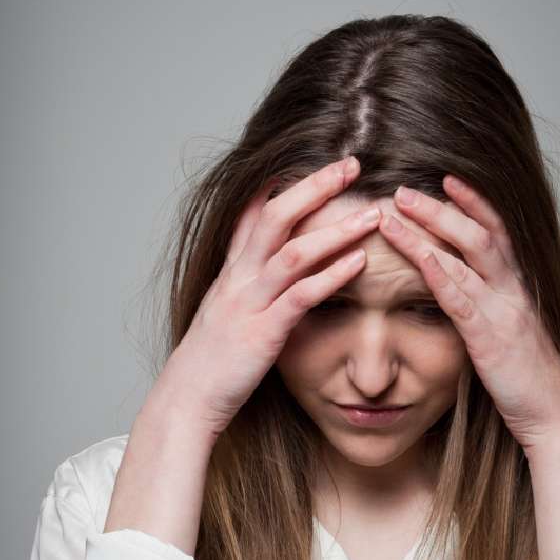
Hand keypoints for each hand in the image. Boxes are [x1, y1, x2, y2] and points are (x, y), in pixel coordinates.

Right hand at [153, 157, 381, 440]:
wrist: (186, 402)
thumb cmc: (211, 366)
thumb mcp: (225, 317)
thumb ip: (249, 293)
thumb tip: (273, 282)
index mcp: (231, 273)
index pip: (251, 213)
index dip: (278, 183)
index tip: (307, 157)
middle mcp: (238, 279)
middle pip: (275, 216)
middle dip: (315, 186)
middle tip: (352, 164)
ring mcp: (249, 303)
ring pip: (292, 251)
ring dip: (335, 229)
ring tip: (372, 214)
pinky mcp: (262, 332)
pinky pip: (300, 296)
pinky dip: (331, 276)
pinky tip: (359, 262)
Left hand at [378, 176, 559, 453]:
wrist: (555, 416)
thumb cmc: (529, 384)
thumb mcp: (510, 340)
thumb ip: (491, 316)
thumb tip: (469, 305)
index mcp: (516, 291)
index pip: (497, 233)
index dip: (474, 204)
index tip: (448, 180)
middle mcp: (511, 292)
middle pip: (477, 234)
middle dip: (441, 208)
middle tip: (403, 190)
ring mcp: (502, 312)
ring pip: (465, 257)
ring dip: (427, 230)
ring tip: (393, 213)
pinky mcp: (489, 338)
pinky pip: (461, 298)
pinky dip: (438, 273)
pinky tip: (416, 256)